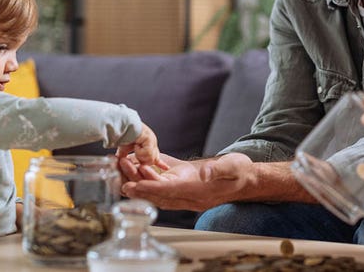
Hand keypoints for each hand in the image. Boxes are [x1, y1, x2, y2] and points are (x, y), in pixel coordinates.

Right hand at [116, 122, 165, 168]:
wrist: (122, 127)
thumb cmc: (123, 136)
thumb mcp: (125, 150)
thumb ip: (127, 159)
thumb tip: (122, 163)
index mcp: (149, 144)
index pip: (156, 156)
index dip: (161, 163)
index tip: (167, 168)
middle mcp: (152, 142)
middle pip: (153, 160)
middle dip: (143, 160)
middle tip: (135, 152)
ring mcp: (152, 141)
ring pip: (151, 158)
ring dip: (140, 155)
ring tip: (135, 147)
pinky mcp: (150, 139)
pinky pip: (147, 153)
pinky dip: (139, 152)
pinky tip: (136, 145)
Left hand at [120, 152, 253, 210]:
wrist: (244, 178)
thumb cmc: (239, 172)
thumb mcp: (234, 166)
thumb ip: (219, 169)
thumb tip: (207, 173)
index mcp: (199, 192)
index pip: (170, 192)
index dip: (150, 188)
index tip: (132, 185)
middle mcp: (189, 197)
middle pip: (158, 194)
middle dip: (138, 185)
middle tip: (119, 174)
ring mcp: (185, 193)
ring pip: (156, 191)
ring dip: (139, 182)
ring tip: (121, 169)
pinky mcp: (183, 186)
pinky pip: (161, 187)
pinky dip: (147, 179)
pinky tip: (134, 169)